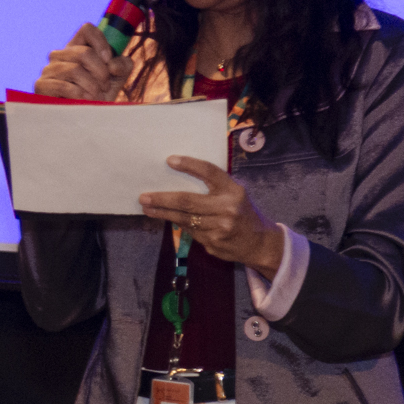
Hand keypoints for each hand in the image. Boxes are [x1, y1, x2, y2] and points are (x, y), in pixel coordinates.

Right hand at [35, 23, 131, 100]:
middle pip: (84, 52)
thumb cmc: (99, 97)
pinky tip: (85, 101)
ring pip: (75, 70)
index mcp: (78, 48)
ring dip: (92, 86)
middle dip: (101, 72)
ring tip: (97, 97)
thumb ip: (122, 66)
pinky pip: (63, 85)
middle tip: (106, 86)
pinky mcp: (42, 85)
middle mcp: (61, 55)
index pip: (87, 29)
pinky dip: (79, 95)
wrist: (84, 120)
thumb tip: (113, 65)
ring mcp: (49, 69)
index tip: (109, 60)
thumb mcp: (116, 79)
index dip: (101, 42)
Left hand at [139, 156, 285, 276]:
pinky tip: (168, 219)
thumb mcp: (235, 194)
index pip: (209, 172)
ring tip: (147, 208)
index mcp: (234, 190)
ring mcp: (220, 228)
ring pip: (184, 219)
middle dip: (162, 199)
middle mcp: (228, 208)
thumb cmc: (243, 212)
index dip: (189, 165)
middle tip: (144, 197)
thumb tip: (179, 179)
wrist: (260, 243)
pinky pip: (190, 232)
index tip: (169, 160)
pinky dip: (179, 224)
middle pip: (187, 201)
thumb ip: (214, 187)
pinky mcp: (214, 242)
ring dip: (162, 213)